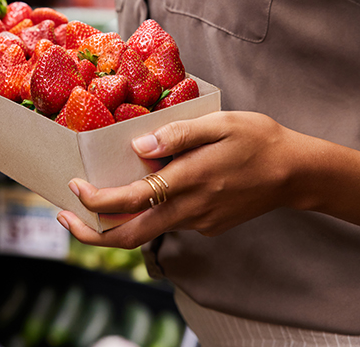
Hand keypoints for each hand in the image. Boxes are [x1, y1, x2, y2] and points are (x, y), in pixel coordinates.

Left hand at [57, 111, 302, 248]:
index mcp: (188, 181)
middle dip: (91, 233)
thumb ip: (177, 135)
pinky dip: (145, 214)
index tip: (75, 187)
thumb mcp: (219, 123)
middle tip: (65, 217)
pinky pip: (168, 223)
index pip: (131, 201)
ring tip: (94, 201)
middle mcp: (189, 209)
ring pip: (146, 232)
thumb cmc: (256, 139)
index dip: (97, 200)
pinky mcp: (207, 225)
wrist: (295, 171)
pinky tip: (142, 192)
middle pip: (130, 236)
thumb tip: (137, 147)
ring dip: (115, 224)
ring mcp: (199, 221)